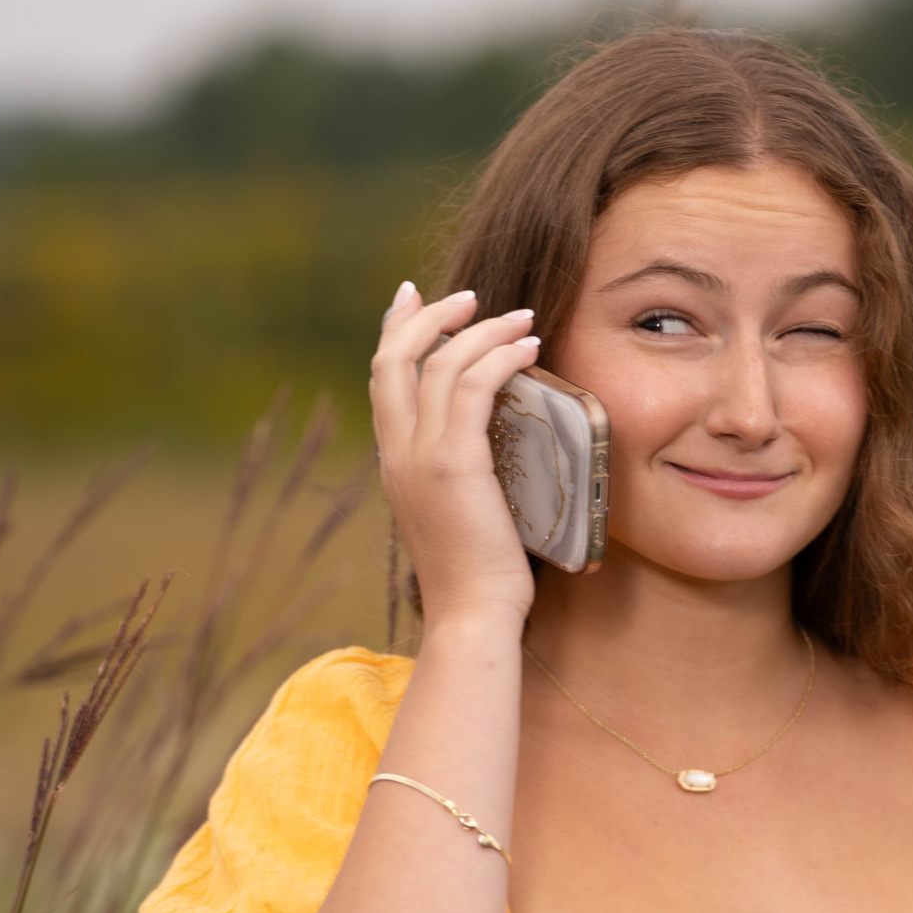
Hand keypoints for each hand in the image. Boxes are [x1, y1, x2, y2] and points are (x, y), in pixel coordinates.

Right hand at [370, 281, 540, 628]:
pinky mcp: (455, 463)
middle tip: (467, 296)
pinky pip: (473, 386)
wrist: (471, 616)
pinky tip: (528, 348)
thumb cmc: (477, 577)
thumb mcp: (457, 515)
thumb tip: (492, 444)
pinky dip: (500, 356)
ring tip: (522, 318)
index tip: (413, 298)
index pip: (383, 381)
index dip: (396, 331)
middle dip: (428, 315)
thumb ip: (458, 475)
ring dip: (482, 330)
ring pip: (439, 364)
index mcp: (394, 463)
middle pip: (394, 359)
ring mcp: (421, 457)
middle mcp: (397, 454)